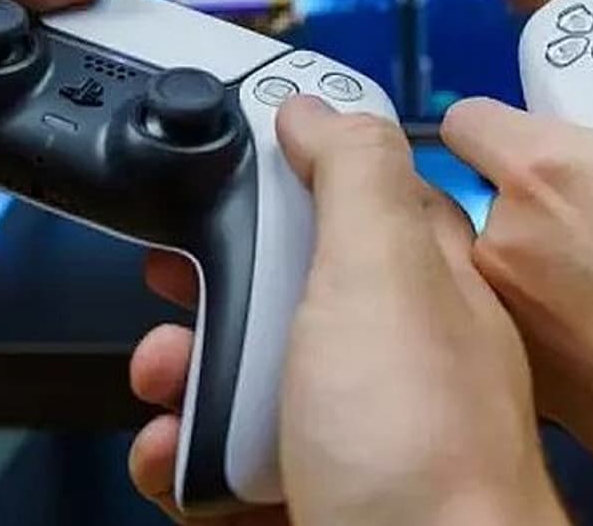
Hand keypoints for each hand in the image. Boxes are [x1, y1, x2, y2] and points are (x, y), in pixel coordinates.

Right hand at [127, 97, 566, 525]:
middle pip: (284, 292)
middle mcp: (398, 356)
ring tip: (166, 391)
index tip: (220, 178)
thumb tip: (320, 107)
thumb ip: (355, 176)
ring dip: (186, 381)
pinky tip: (176, 464)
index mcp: (426, 282)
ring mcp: (359, 434)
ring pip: (250, 382)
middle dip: (210, 293)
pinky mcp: (318, 498)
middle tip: (171, 296)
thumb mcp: (383, 273)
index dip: (283, 180)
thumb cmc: (423, 451)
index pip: (355, 199)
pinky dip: (189, 463)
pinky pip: (233, 467)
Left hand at [441, 0, 592, 525]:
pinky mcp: (551, 405)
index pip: (467, 116)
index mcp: (548, 178)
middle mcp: (512, 260)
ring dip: (557, 254)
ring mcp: (524, 340)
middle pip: (492, 192)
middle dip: (550, 183)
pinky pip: (537, 338)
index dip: (517, 107)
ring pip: (512, 268)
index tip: (571, 120)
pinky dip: (574, 323)